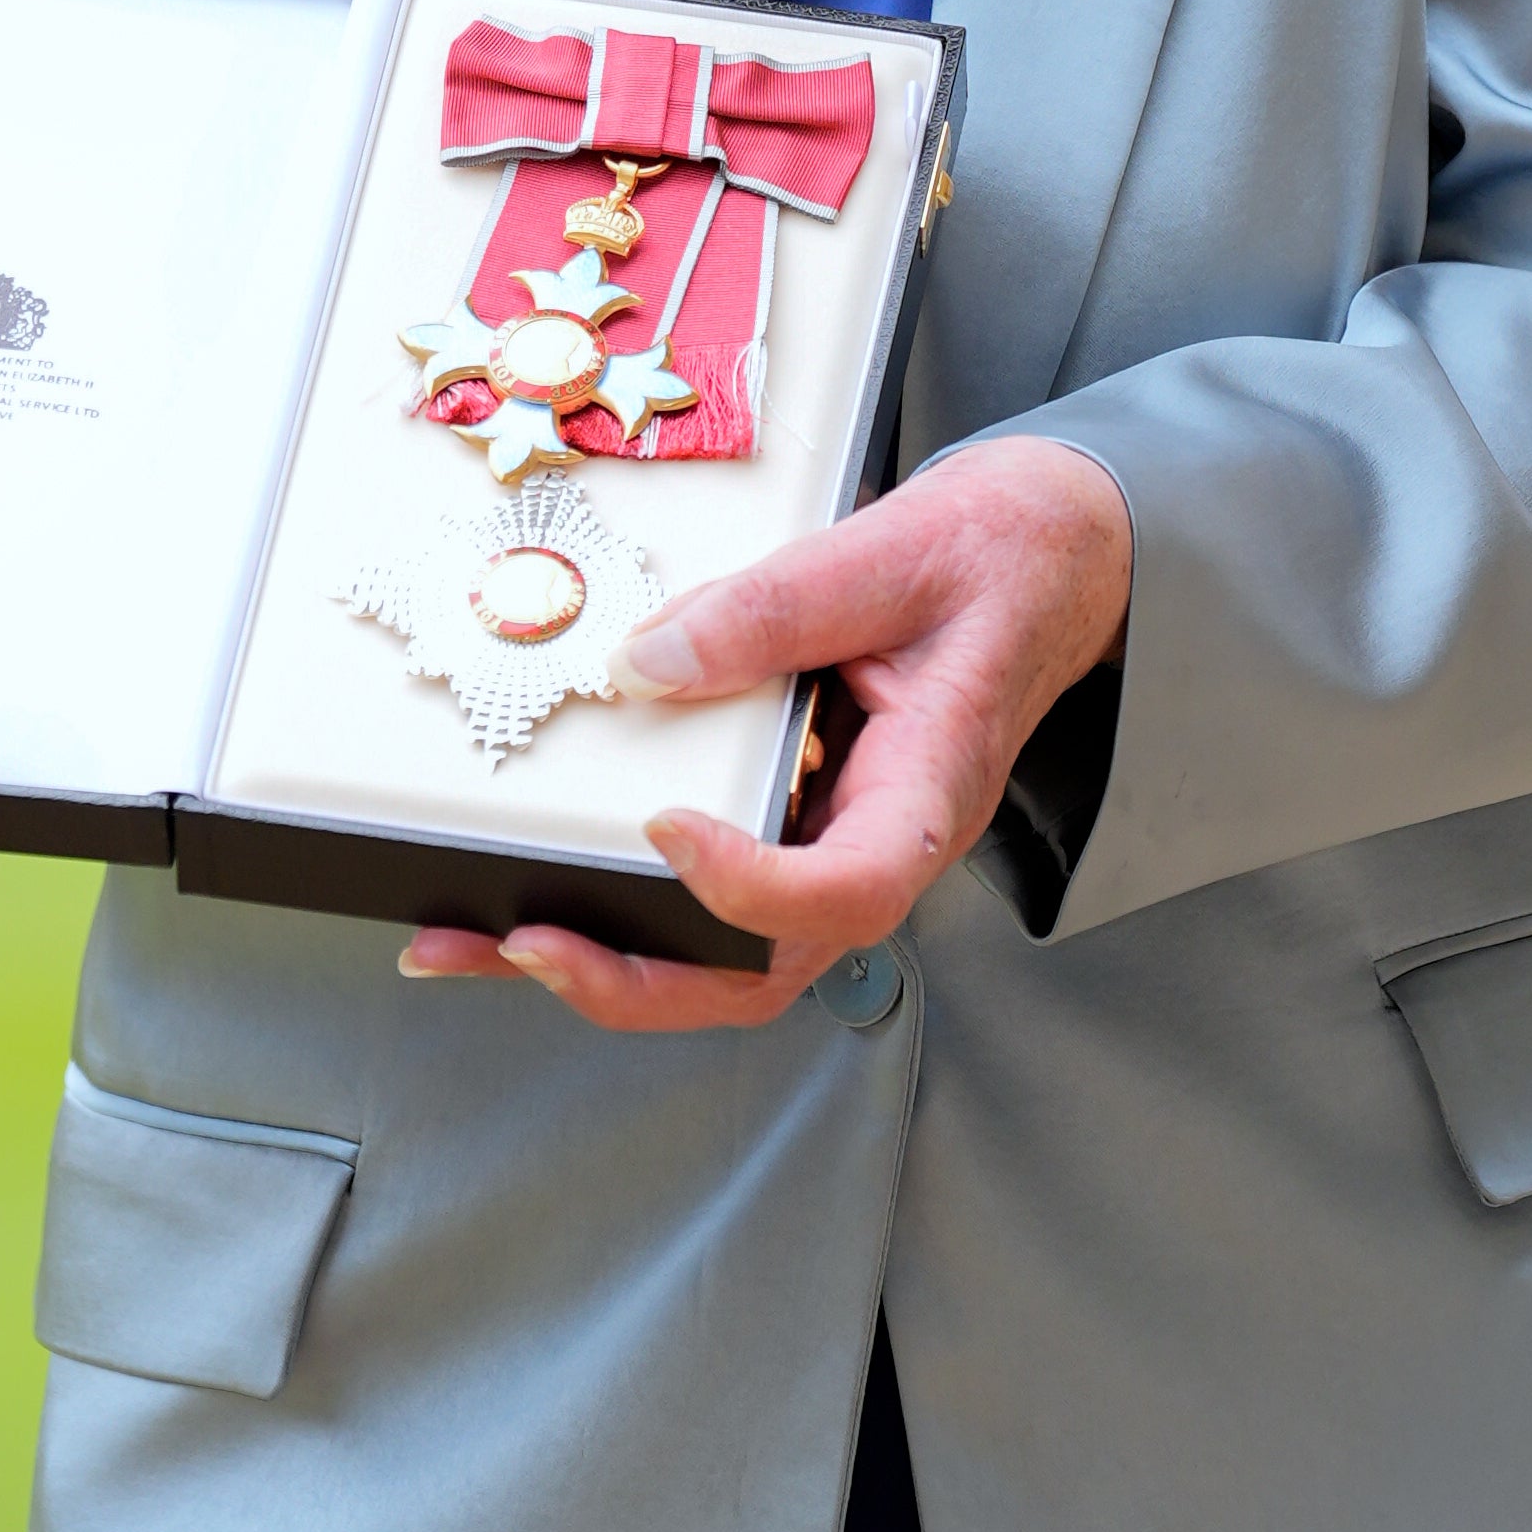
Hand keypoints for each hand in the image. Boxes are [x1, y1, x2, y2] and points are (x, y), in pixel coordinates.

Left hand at [400, 435, 1130, 1035]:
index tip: (667, 827)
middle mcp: (877, 843)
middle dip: (635, 980)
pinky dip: (617, 906)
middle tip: (525, 943)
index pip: (849, 891)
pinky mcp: (792, 818)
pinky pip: (708, 894)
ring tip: (478, 940)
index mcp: (927, 793)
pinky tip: (528, 890)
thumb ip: (775, 607)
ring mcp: (831, 842)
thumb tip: (650, 660)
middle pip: (763, 972)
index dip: (752, 888)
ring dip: (602, 964)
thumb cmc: (1003, 556)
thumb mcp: (896, 551)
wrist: (1053, 552)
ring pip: (724, 958)